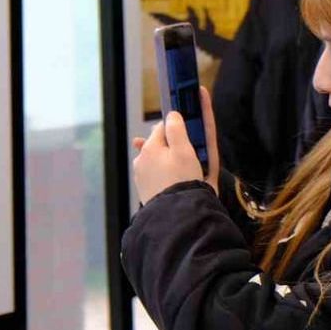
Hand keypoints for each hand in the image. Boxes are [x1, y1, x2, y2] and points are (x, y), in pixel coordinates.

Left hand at [132, 87, 220, 204]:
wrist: (177, 214)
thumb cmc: (183, 180)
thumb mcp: (184, 149)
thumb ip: (177, 128)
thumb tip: (172, 114)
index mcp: (150, 147)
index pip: (163, 126)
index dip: (177, 124)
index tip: (188, 123)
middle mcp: (142, 160)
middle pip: (159, 144)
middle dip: (171, 142)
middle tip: (188, 145)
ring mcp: (142, 177)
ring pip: (158, 160)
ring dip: (168, 158)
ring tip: (184, 163)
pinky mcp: (147, 191)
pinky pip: (157, 176)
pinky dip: (165, 173)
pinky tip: (176, 177)